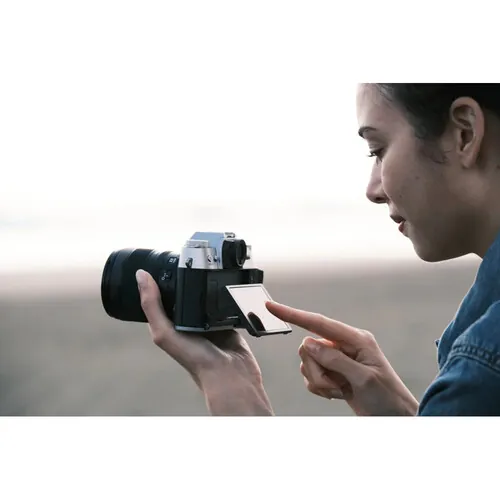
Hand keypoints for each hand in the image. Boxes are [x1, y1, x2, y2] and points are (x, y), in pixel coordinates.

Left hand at [135, 269, 272, 414]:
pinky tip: (225, 281)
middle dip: (186, 277)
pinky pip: (224, 300)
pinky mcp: (227, 319)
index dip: (160, 278)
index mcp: (170, 323)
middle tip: (189, 256)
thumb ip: (152, 306)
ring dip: (206, 283)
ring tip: (208, 266)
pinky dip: (224, 292)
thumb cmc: (195, 359)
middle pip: (184, 292)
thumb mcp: (165, 332)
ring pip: (205, 294)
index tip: (162, 258)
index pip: (161, 295)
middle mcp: (188, 320)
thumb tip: (140, 276)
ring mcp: (208, 319)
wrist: (230, 374)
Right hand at [266, 301, 418, 415]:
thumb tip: (308, 344)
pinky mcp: (332, 371)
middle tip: (334, 385)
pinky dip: (319, 388)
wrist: (394, 418)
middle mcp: (344, 344)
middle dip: (316, 370)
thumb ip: (335, 359)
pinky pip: (310, 376)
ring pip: (307, 362)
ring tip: (339, 390)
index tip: (271, 306)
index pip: (318, 322)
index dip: (292, 314)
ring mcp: (337, 358)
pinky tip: (337, 393)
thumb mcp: (363, 378)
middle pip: (308, 347)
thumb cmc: (387, 397)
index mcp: (355, 338)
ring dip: (319, 381)